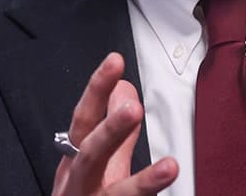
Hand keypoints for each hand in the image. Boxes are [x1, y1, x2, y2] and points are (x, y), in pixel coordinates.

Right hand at [52, 52, 178, 195]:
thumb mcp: (96, 162)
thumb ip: (113, 127)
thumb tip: (124, 89)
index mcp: (75, 162)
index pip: (84, 120)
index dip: (96, 90)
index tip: (115, 62)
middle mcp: (79, 186)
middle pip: (89, 156)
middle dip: (109, 132)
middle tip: (133, 108)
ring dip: (142, 183)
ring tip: (170, 168)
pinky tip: (170, 179)